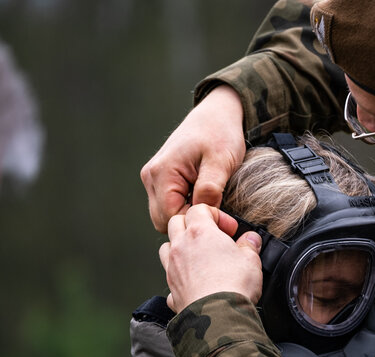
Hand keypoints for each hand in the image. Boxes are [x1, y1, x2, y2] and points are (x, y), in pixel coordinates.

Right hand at [141, 85, 245, 232]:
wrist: (215, 114)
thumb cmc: (219, 133)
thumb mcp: (221, 162)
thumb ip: (210, 189)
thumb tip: (203, 216)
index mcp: (162, 172)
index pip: (171, 217)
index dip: (196, 223)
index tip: (223, 221)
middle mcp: (151, 176)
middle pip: (163, 220)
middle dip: (190, 222)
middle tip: (220, 216)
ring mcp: (153, 178)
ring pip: (165, 214)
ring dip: (187, 215)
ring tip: (213, 204)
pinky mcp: (160, 179)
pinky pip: (168, 204)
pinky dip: (184, 207)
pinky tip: (204, 199)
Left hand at [159, 204, 262, 311]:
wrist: (218, 317)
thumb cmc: (233, 285)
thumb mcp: (251, 259)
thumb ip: (249, 246)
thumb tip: (251, 240)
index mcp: (200, 232)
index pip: (199, 209)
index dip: (216, 214)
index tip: (230, 229)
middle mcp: (181, 247)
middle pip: (177, 222)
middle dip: (193, 224)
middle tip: (213, 237)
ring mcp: (172, 268)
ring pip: (167, 247)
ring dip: (180, 247)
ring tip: (199, 256)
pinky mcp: (171, 289)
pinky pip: (171, 276)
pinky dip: (180, 275)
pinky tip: (194, 282)